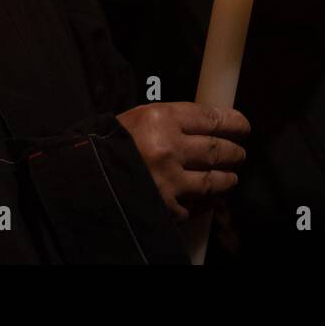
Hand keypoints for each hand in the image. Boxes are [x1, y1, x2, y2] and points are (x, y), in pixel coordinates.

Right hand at [116, 102, 249, 220]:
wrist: (81, 178)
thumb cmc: (107, 144)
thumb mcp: (137, 118)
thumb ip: (172, 121)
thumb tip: (207, 124)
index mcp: (160, 118)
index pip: (212, 118)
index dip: (235, 123)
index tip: (243, 126)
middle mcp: (168, 148)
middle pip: (219, 149)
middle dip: (235, 152)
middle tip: (239, 152)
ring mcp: (168, 181)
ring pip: (214, 180)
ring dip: (227, 178)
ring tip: (229, 177)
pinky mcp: (165, 207)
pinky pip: (196, 206)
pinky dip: (205, 202)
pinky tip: (209, 199)